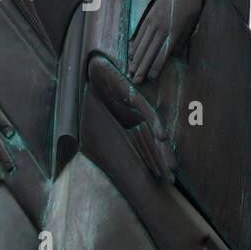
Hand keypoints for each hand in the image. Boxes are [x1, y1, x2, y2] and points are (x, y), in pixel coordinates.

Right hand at [88, 53, 173, 182]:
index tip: (160, 177)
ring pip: (155, 131)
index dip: (153, 161)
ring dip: (163, 149)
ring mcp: (138, 108)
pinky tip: (162, 137)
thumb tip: (79, 151)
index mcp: (131, 123)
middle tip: (171, 179)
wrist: (95, 70)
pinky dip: (155, 124)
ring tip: (171, 167)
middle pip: (153, 143)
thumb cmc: (97, 91)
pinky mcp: (135, 96)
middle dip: (162, 161)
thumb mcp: (97, 118)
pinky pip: (147, 112)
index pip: (145, 146)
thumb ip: (96, 134)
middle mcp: (138, 118)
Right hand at [128, 0, 205, 83]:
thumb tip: (174, 54)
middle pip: (149, 51)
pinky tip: (130, 51)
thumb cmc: (193, 3)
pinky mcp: (149, 14)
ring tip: (130, 69)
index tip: (151, 78)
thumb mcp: (193, 21)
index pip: (163, 53)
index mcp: (175, 30)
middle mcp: (162, 27)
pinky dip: (134, 42)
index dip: (156, 66)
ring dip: (136, 58)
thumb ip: (183, 38)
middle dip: (142, 67)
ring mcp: (153, 20)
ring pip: (142, 42)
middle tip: (135, 80)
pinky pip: (140, 31)